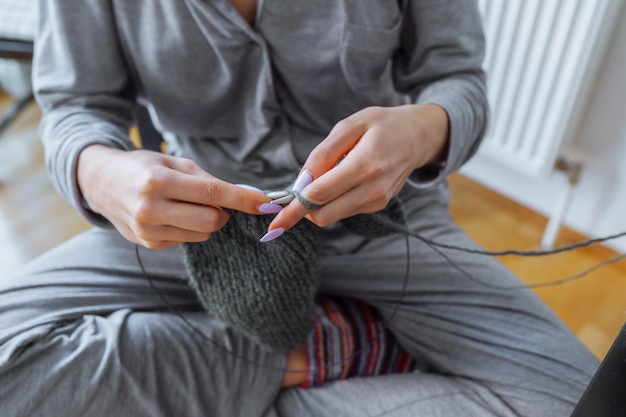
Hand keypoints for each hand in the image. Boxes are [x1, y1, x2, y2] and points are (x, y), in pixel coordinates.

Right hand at [77, 145, 276, 248]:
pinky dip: (191, 228)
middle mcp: (151, 209)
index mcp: (158, 182)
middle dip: (223, 212)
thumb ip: (208, 180)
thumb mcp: (174, 163)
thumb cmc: (144, 168)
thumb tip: (246, 195)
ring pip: (203, 234)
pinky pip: (188, 240)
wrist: (102, 184)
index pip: (212, 194)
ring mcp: (148, 230)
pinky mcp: (150, 244)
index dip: (243, 200)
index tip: (266, 203)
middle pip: (212, 221)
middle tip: (216, 201)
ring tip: (187, 204)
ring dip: (207, 220)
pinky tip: (174, 215)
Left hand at [265, 104, 448, 238]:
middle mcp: (373, 190)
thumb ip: (323, 153)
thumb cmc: (383, 125)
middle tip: (293, 191)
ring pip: (332, 216)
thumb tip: (302, 181)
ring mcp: (377, 201)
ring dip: (317, 204)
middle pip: (324, 215)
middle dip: (302, 210)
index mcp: (365, 165)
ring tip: (323, 177)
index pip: (320, 195)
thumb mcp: (350, 125)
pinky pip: (344, 210)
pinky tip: (340, 180)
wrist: (419, 136)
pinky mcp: (378, 206)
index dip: (294, 208)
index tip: (274, 222)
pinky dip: (333, 201)